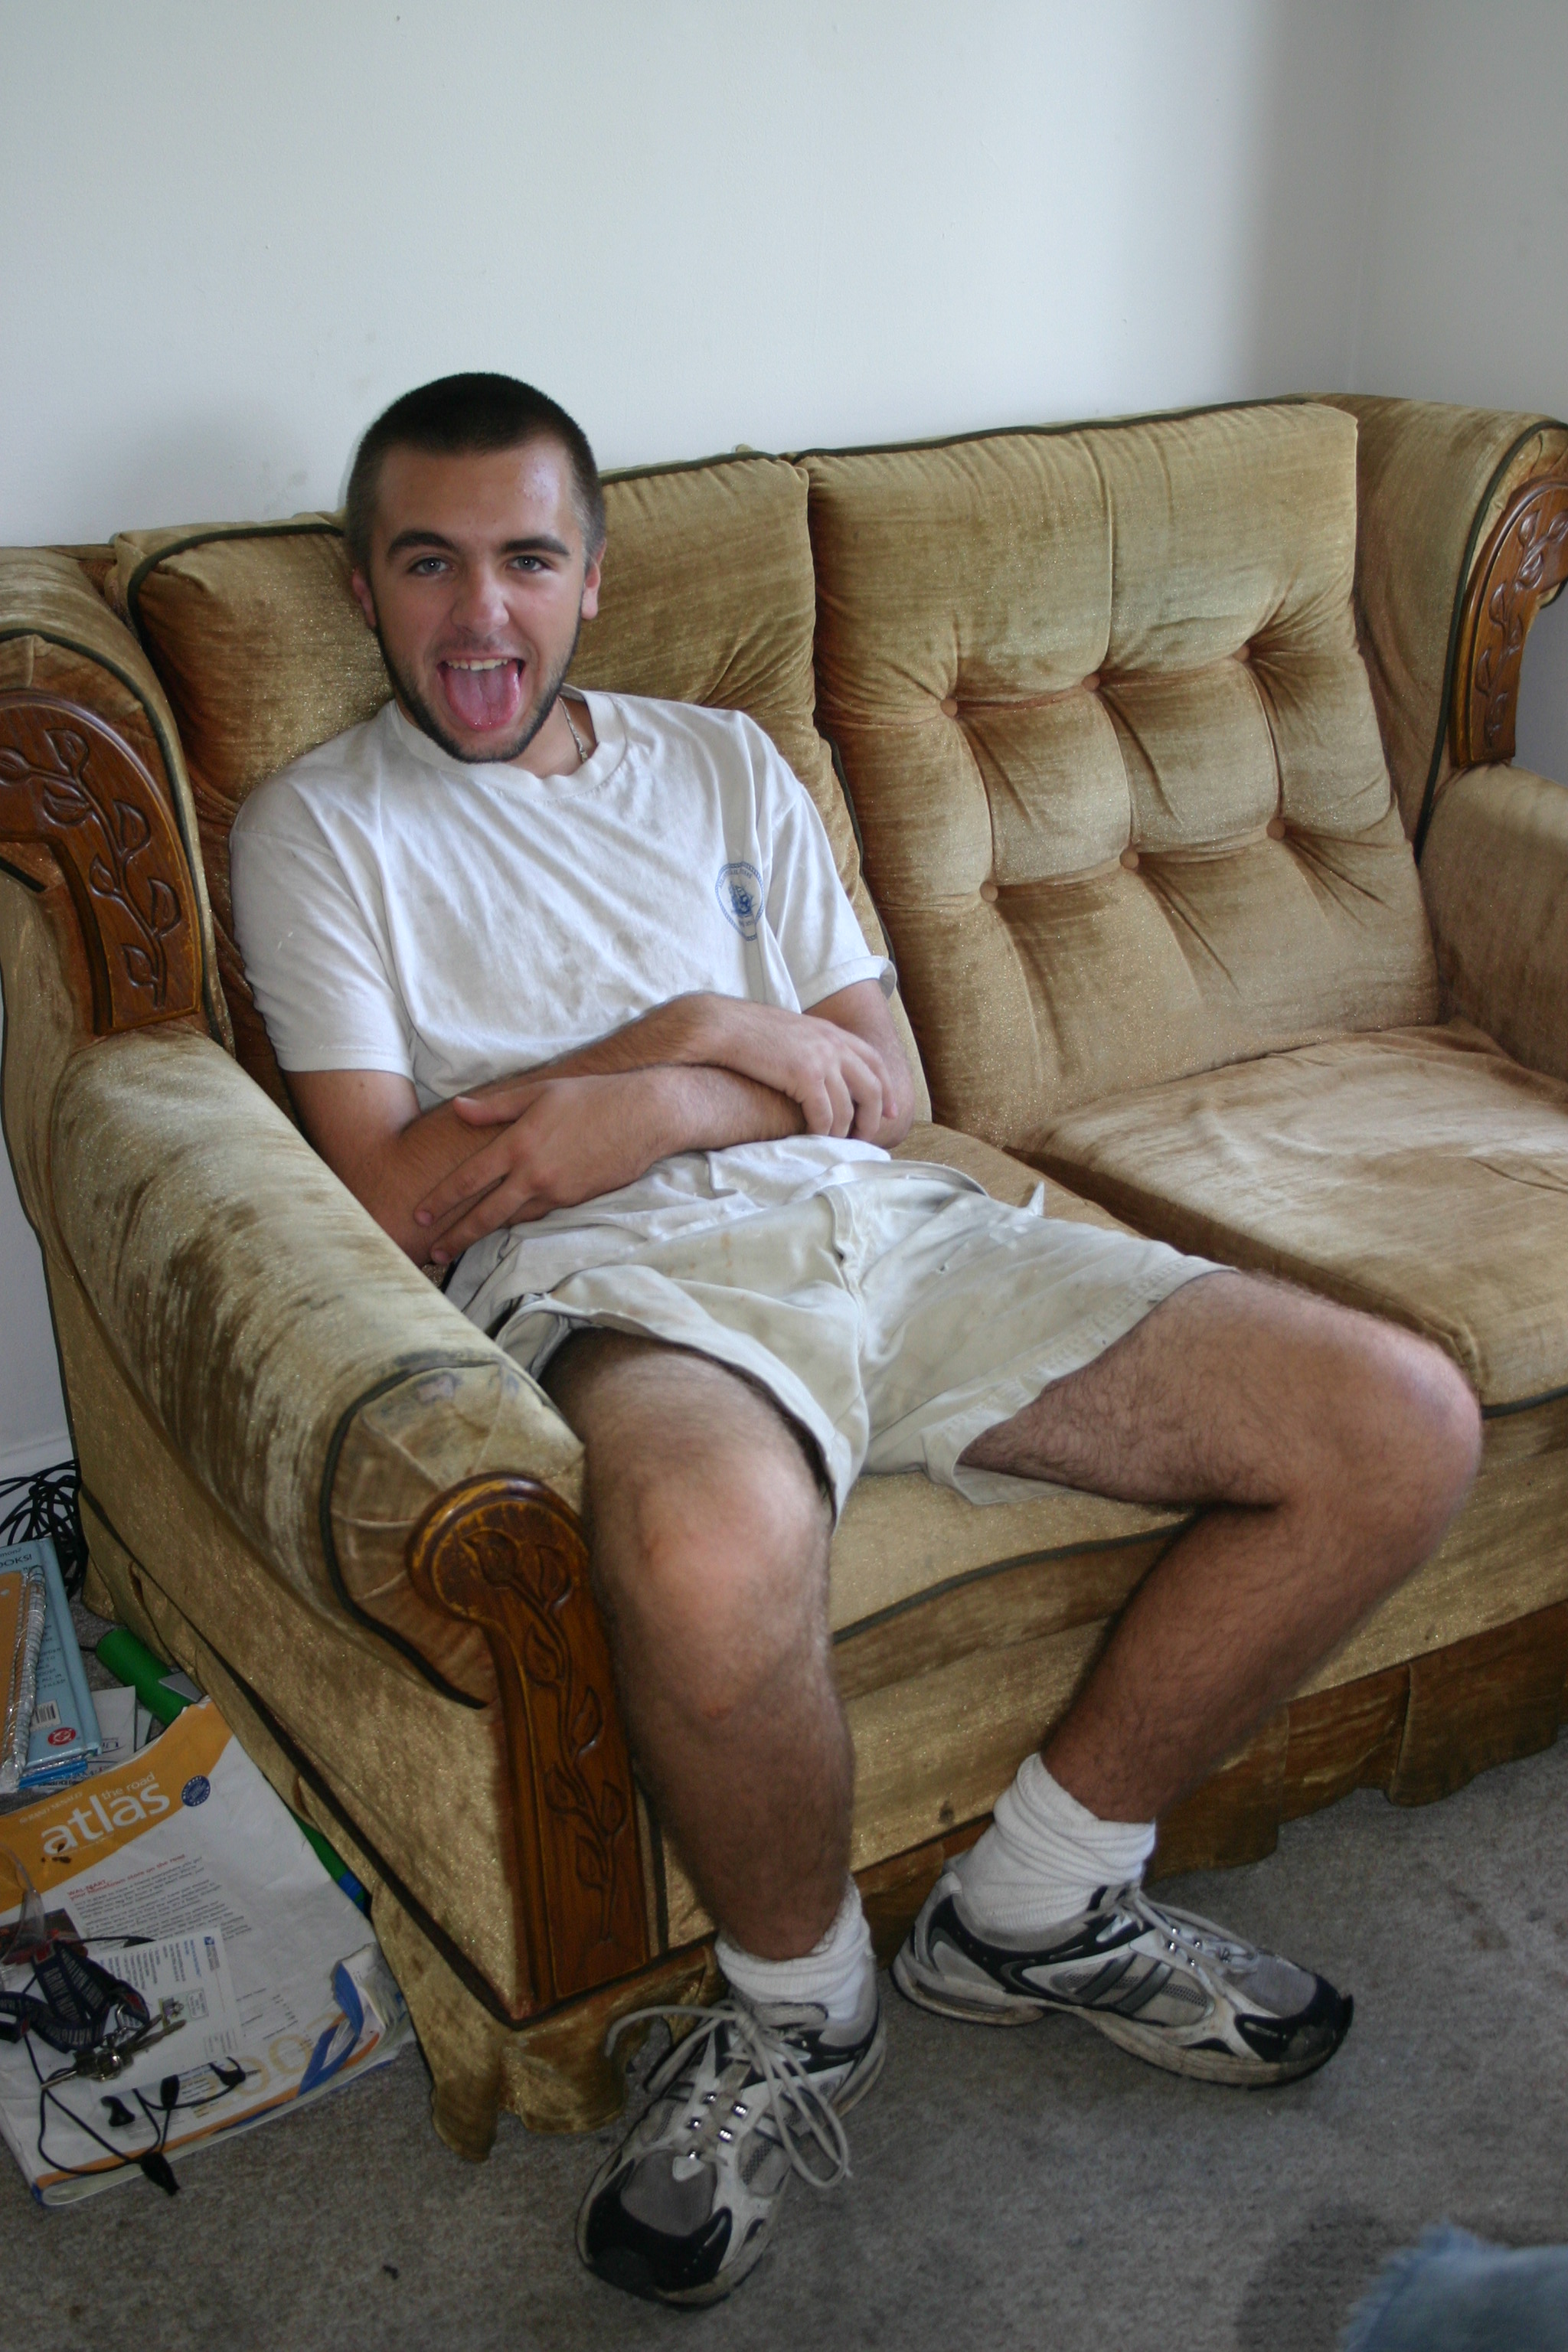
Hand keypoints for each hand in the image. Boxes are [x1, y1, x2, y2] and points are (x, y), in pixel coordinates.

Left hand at [413, 1071, 669, 1260]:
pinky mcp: (575, 1201)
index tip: (420, 1216)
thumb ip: (494, 1107)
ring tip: (462, 1244)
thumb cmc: (590, 1097)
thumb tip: (458, 1108)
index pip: (468, 1179)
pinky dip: (519, 1220)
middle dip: (457, 1236)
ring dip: (486, 1233)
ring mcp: (556, 1191)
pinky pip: (539, 1214)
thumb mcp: (538, 1092)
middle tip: (433, 1253)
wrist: (643, 1116)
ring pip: (512, 1219)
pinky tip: (506, 1223)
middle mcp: (533, 1174)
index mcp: (518, 1144)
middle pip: (485, 1214)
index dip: (440, 1200)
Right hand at [686, 999, 891, 1137]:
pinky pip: (824, 1114)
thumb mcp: (792, 1033)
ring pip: (847, 1107)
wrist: (723, 1025)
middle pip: (871, 1087)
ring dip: (843, 1131)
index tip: (891, 1110)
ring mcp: (821, 1059)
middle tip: (866, 1137)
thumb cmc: (749, 1032)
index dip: (886, 1088)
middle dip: (873, 1117)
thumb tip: (818, 1070)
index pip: (873, 1061)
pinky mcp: (804, 1076)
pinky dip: (822, 1130)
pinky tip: (813, 1137)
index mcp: (832, 1032)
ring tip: (835, 1143)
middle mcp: (833, 1044)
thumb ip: (812, 1048)